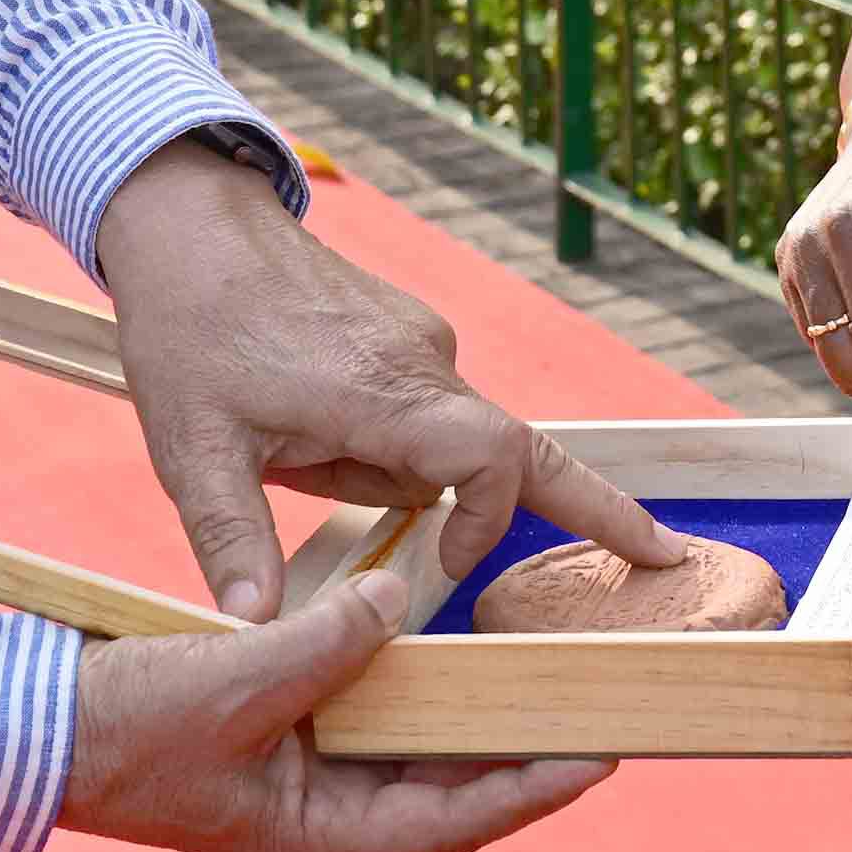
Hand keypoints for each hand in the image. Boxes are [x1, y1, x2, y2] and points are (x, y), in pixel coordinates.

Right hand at [61, 568, 614, 851]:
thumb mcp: (235, 682)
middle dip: (512, 747)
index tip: (595, 756)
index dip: (527, 790)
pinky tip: (438, 639)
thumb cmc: (124, 730)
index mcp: (315, 834)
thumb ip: (325, 642)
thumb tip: (397, 603)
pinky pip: (363, 710)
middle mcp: (318, 813)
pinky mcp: (277, 729)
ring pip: (407, 748)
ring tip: (533, 666)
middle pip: (443, 788)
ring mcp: (298, 773)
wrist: (31, 724)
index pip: (450, 822)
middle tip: (588, 700)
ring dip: (464, 710)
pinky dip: (404, 678)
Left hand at [94, 135, 682, 617]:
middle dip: (597, 504)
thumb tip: (253, 631)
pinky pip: (420, 408)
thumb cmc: (190, 327)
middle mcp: (423, 362)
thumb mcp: (194, 448)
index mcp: (382, 392)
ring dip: (396, 476)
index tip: (446, 565)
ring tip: (285, 451)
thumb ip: (231, 542)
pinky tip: (300, 427)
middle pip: (525, 446)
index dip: (491, 521)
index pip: (494, 458)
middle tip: (661, 556)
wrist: (192, 220)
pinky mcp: (405, 333)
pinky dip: (385, 440)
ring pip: (445, 439)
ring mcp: (420, 341)